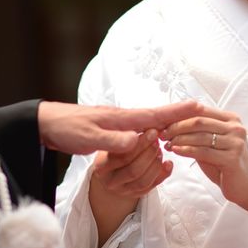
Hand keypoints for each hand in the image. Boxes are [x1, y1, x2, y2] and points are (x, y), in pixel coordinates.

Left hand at [37, 100, 202, 154]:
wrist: (48, 123)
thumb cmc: (67, 128)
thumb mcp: (89, 137)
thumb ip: (114, 141)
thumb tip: (140, 140)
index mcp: (121, 119)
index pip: (154, 115)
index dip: (176, 112)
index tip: (196, 105)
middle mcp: (123, 118)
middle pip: (156, 115)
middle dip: (177, 112)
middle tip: (199, 108)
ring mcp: (118, 122)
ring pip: (148, 121)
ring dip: (167, 119)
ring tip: (185, 117)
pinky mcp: (113, 129)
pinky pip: (139, 128)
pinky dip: (152, 127)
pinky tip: (155, 131)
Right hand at [89, 129, 171, 245]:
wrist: (107, 172)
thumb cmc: (111, 151)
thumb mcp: (111, 141)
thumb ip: (124, 135)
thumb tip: (148, 125)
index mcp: (102, 165)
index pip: (122, 156)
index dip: (140, 144)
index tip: (152, 131)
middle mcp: (110, 181)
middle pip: (134, 169)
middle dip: (149, 152)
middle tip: (157, 139)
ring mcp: (122, 190)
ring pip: (143, 181)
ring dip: (155, 164)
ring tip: (160, 150)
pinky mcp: (134, 195)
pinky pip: (151, 188)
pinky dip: (162, 175)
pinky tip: (168, 164)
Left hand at [161, 106, 247, 232]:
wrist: (246, 187)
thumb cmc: (224, 164)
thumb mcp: (211, 143)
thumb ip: (197, 132)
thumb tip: (171, 124)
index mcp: (231, 119)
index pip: (201, 111)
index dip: (180, 116)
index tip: (164, 122)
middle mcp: (236, 127)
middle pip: (199, 121)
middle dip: (177, 126)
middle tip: (162, 133)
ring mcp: (236, 142)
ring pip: (200, 136)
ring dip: (179, 139)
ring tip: (166, 143)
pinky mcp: (233, 158)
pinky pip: (203, 151)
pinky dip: (186, 150)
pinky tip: (176, 151)